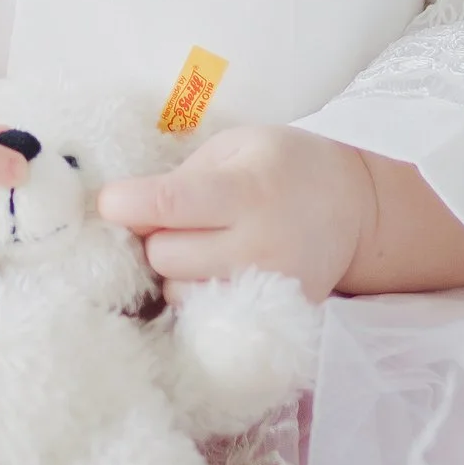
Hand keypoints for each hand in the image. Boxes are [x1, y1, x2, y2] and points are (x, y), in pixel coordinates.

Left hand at [96, 128, 369, 301]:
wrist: (354, 210)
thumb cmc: (284, 166)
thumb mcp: (237, 147)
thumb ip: (182, 175)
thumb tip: (124, 210)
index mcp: (246, 191)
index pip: (168, 204)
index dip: (125, 203)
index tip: (109, 201)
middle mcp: (257, 246)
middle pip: (163, 255)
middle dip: (155, 236)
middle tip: (176, 220)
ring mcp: (266, 289)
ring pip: (177, 292)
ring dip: (174, 270)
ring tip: (201, 245)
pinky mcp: (273, 317)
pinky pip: (205, 315)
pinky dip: (198, 294)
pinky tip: (214, 271)